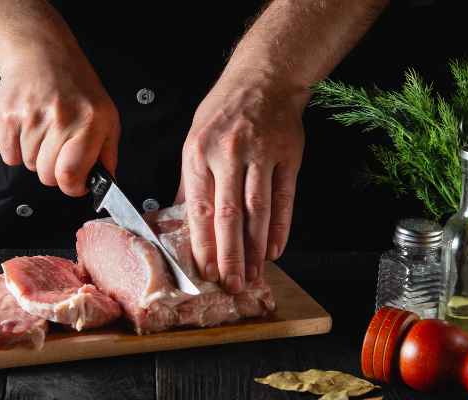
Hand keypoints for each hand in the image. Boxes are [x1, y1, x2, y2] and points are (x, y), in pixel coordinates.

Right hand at [0, 47, 119, 195]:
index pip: (71, 174)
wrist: (42, 54)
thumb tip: (106, 183)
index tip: (73, 182)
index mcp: (90, 122)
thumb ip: (107, 153)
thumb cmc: (76, 87)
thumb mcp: (106, 115)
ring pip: (28, 165)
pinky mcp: (7, 115)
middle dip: (52, 169)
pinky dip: (15, 149)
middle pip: (47, 175)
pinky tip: (26, 128)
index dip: (71, 186)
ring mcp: (31, 116)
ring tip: (43, 130)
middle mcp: (61, 118)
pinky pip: (9, 155)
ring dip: (35, 155)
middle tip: (57, 147)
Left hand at [177, 73, 306, 293]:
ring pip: (258, 211)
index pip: (200, 208)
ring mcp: (261, 155)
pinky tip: (276, 249)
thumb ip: (190, 182)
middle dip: (230, 254)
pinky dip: (281, 227)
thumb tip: (180, 219)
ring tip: (255, 274)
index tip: (206, 270)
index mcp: (199, 154)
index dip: (203, 244)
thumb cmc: (223, 111)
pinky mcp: (288, 156)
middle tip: (231, 283)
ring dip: (257, 248)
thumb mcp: (194, 140)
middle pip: (229, 215)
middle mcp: (229, 155)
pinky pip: (284, 198)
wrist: (263, 78)